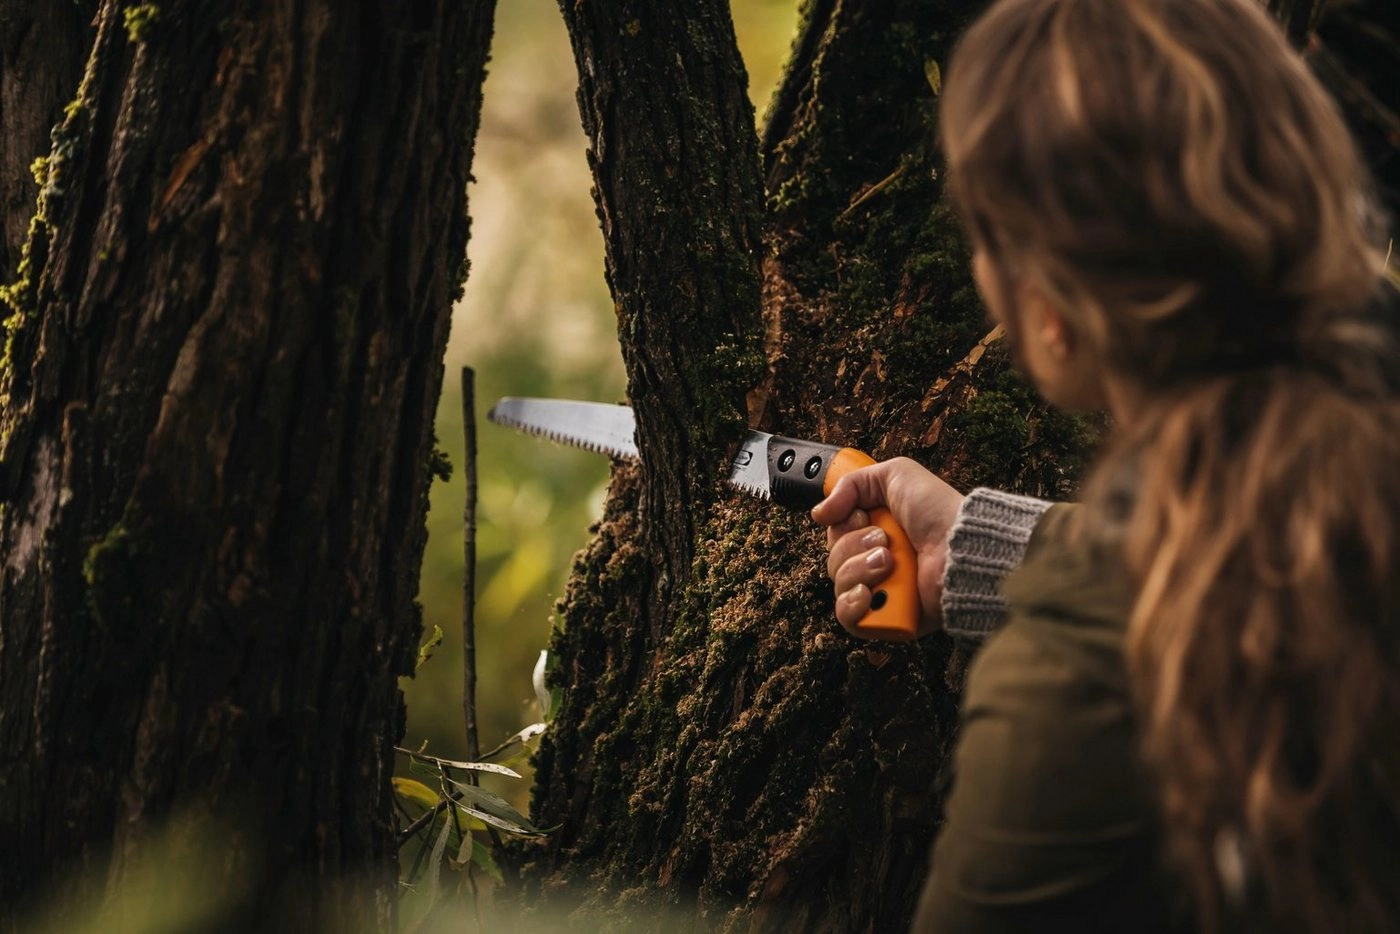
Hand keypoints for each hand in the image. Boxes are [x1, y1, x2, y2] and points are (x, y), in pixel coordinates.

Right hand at [810, 457, 963, 637]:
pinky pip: (849, 619)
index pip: (836, 536)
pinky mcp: (888, 620)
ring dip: (859, 570)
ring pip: (839, 586)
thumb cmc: (939, 512)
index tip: (864, 517)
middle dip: (853, 546)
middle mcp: (876, 563)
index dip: (843, 527)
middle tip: (884, 541)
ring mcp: (882, 593)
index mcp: (877, 533)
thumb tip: (819, 514)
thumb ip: (852, 484)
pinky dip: (853, 604)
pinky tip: (870, 593)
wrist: (963, 548)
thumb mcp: (895, 475)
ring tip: (889, 563)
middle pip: (833, 561)